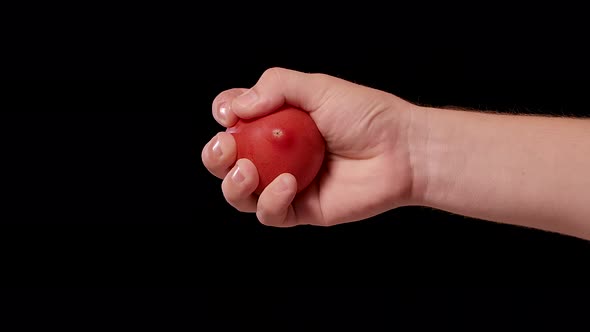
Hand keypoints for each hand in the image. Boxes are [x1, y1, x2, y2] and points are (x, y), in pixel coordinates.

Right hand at [202, 67, 417, 226]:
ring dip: (233, 183)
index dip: (224, 115)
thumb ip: (276, 86)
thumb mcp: (319, 88)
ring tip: (247, 170)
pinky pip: (270, 213)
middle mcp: (277, 154)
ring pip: (241, 193)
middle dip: (215, 157)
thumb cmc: (367, 116)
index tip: (228, 113)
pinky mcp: (301, 210)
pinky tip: (289, 184)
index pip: (237, 119)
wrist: (403, 152)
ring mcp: (287, 183)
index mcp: (279, 122)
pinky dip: (271, 200)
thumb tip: (237, 107)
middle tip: (226, 148)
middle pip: (228, 161)